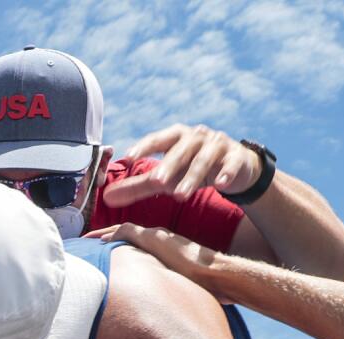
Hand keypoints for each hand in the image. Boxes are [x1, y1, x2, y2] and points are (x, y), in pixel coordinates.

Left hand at [85, 222, 238, 303]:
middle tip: (86, 241)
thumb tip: (153, 301)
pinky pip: (128, 232)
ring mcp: (156, 237)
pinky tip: (100, 241)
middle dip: (104, 235)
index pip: (133, 241)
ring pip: (123, 230)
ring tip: (87, 239)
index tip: (98, 248)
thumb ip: (162, 283)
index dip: (114, 242)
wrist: (217, 275)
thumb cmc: (202, 284)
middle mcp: (157, 238)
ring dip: (104, 233)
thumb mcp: (177, 282)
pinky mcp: (155, 239)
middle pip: (124, 232)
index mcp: (161, 247)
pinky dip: (112, 234)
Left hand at [105, 124, 261, 204]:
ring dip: (192, 177)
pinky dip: (226, 173)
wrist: (234, 166)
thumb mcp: (165, 177)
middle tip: (157, 182)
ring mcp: (218, 144)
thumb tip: (107, 197)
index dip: (143, 146)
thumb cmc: (191, 170)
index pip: (157, 139)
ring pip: (204, 159)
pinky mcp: (236, 157)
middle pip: (181, 150)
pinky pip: (231, 164)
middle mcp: (196, 136)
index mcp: (176, 137)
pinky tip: (221, 185)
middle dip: (169, 166)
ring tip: (180, 195)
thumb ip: (138, 186)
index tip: (128, 157)